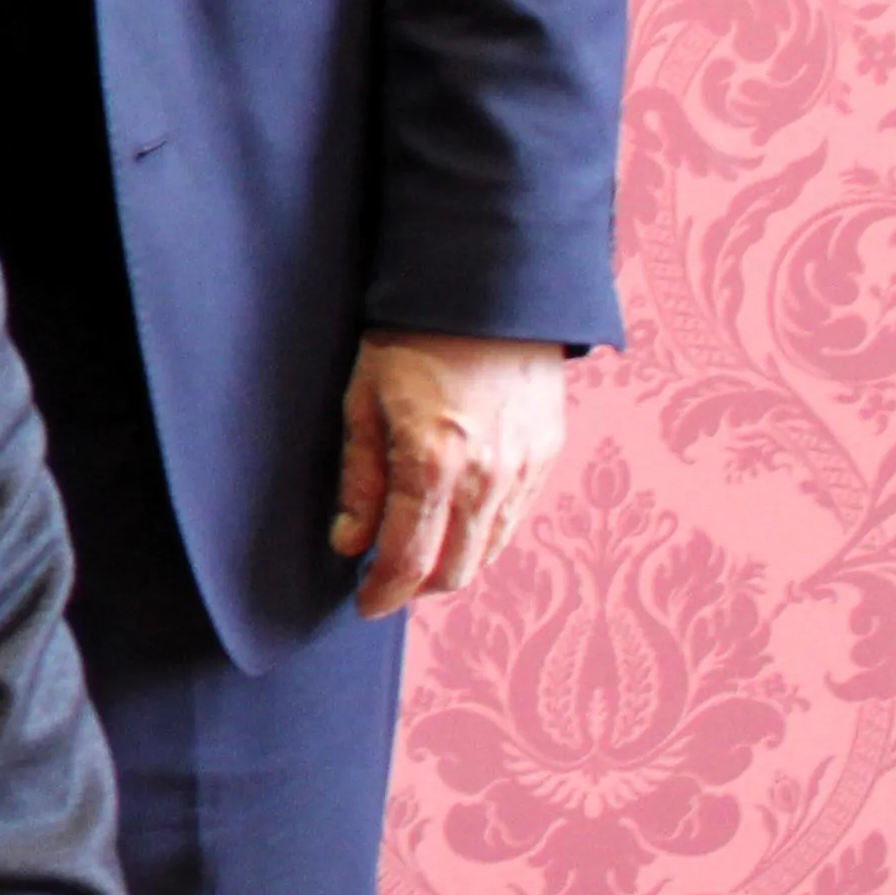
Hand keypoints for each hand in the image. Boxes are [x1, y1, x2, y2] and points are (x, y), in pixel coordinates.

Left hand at [332, 328, 572, 613]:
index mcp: (431, 463)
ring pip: (488, 550)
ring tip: (418, 557)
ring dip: (451, 565)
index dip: (383, 593)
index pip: (407, 559)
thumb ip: (357, 479)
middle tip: (385, 584)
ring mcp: (524, 468)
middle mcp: (485, 476)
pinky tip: (456, 524)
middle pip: (454, 570)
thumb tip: (348, 544)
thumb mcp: (362, 400)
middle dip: (416, 588)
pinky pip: (514, 518)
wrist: (486, 290)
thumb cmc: (410, 338)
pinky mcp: (547, 454)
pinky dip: (483, 535)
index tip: (364, 605)